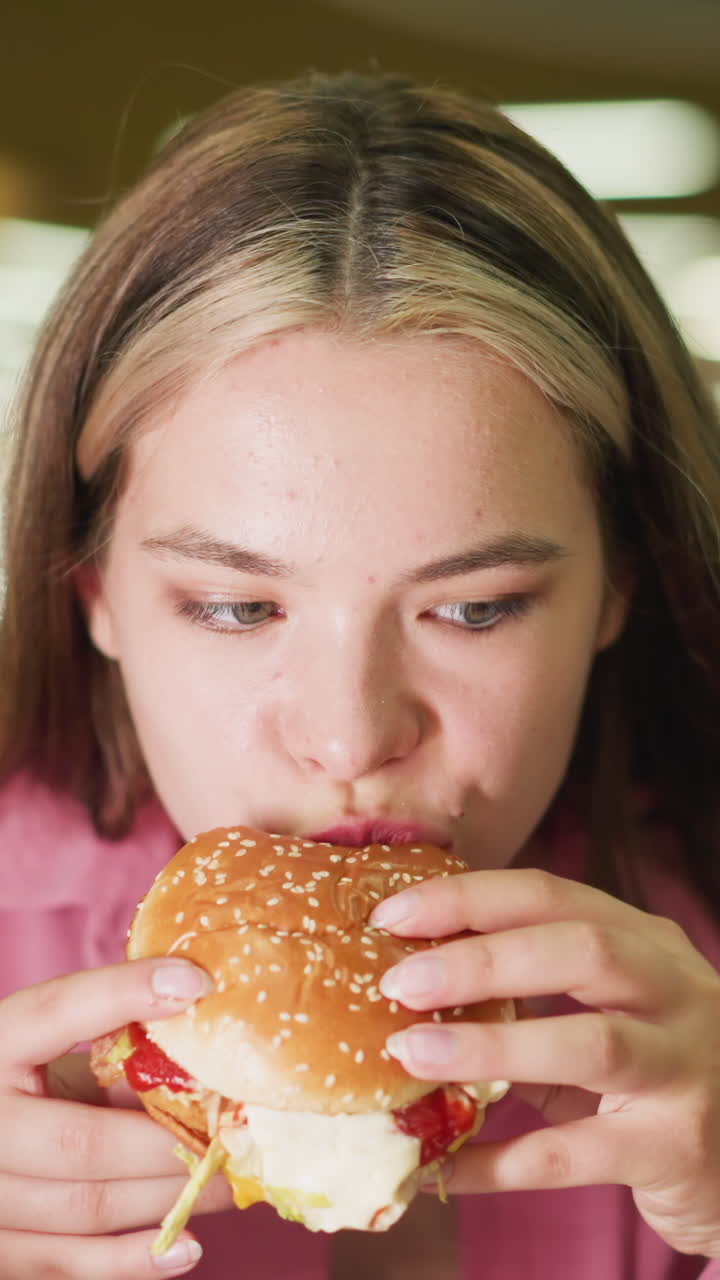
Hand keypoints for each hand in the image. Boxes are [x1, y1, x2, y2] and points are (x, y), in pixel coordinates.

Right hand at [0, 958, 232, 1277]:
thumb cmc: (25, 1081)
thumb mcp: (53, 1046)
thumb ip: (114, 1046)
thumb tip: (207, 1054)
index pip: (56, 1009)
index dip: (124, 993)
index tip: (197, 984)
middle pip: (83, 1143)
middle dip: (171, 1141)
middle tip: (236, 1133)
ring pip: (87, 1209)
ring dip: (169, 1197)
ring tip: (229, 1181)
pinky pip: (69, 1264)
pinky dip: (133, 1261)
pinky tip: (186, 1247)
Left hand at [371, 868, 719, 1257]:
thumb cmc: (656, 1072)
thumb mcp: (610, 1010)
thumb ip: (535, 994)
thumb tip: (415, 982)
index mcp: (645, 941)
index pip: (550, 895)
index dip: (466, 898)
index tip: (391, 916)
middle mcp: (676, 990)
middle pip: (579, 950)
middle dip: (479, 959)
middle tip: (398, 981)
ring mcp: (686, 1067)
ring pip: (591, 1043)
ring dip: (491, 1046)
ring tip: (412, 1053)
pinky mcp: (679, 1146)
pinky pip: (578, 1154)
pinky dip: (504, 1160)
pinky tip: (447, 1163)